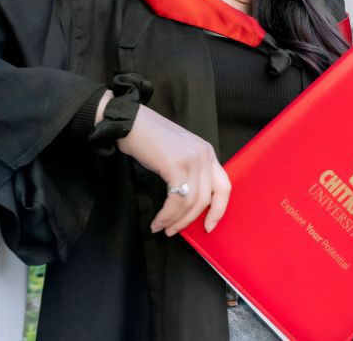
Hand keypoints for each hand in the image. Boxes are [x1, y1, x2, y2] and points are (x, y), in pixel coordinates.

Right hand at [104, 97, 231, 235]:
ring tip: (162, 227)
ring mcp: (192, 159)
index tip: (209, 226)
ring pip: (192, 203)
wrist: (129, 121)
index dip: (219, 210)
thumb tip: (188, 205)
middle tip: (174, 231)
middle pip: (207, 199)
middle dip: (191, 220)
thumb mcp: (178, 154)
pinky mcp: (176, 165)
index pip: (224, 186)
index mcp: (207, 153)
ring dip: (176, 221)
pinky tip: (157, 221)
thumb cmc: (149, 139)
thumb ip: (189, 172)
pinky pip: (177, 200)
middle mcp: (204, 155)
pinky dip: (167, 215)